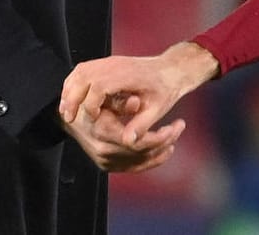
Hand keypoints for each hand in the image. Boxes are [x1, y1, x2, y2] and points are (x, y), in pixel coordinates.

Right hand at [60, 41, 218, 146]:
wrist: (171, 70)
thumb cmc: (165, 90)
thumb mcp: (158, 108)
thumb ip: (142, 124)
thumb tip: (128, 142)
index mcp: (127, 74)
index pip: (100, 86)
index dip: (92, 104)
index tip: (93, 118)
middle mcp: (115, 65)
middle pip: (83, 76)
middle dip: (72, 98)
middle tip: (67, 118)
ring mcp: (109, 62)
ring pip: (80, 72)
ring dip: (70, 91)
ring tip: (66, 111)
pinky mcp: (106, 64)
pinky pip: (82, 71)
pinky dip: (73, 84)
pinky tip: (71, 100)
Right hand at [60, 105, 183, 172]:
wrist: (78, 105)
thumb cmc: (98, 93)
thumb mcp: (113, 91)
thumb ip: (123, 103)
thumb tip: (134, 108)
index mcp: (101, 128)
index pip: (138, 142)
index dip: (161, 136)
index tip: (179, 123)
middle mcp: (99, 147)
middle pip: (140, 152)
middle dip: (164, 141)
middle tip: (180, 126)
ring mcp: (101, 158)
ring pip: (137, 161)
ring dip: (160, 151)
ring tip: (176, 133)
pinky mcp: (104, 163)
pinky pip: (132, 167)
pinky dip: (151, 159)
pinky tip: (167, 148)